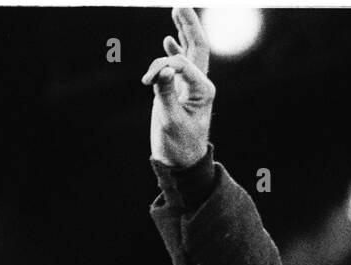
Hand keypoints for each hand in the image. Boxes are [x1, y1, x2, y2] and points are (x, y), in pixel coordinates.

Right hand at [141, 7, 213, 167]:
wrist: (182, 163)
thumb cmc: (178, 145)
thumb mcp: (170, 120)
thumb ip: (165, 93)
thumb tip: (163, 68)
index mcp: (203, 90)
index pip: (183, 63)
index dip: (162, 65)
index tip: (147, 81)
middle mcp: (201, 85)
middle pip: (197, 47)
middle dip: (190, 25)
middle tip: (180, 5)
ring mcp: (192, 87)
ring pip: (190, 53)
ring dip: (184, 31)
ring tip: (178, 10)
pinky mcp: (183, 92)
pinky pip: (181, 66)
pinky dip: (175, 51)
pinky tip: (170, 39)